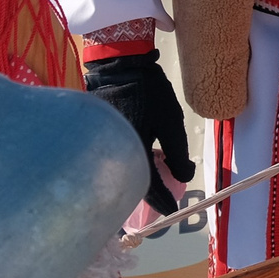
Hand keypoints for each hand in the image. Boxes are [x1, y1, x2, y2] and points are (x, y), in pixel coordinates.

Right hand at [83, 53, 195, 212]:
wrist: (119, 67)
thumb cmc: (149, 92)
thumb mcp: (171, 123)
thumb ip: (177, 153)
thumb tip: (184, 176)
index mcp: (132, 151)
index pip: (147, 186)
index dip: (161, 201)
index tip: (172, 211)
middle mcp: (110, 154)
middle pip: (128, 184)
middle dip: (146, 196)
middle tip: (161, 202)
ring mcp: (98, 147)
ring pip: (117, 174)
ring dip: (133, 182)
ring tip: (151, 187)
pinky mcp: (94, 139)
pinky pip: (109, 162)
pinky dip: (124, 167)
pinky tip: (136, 165)